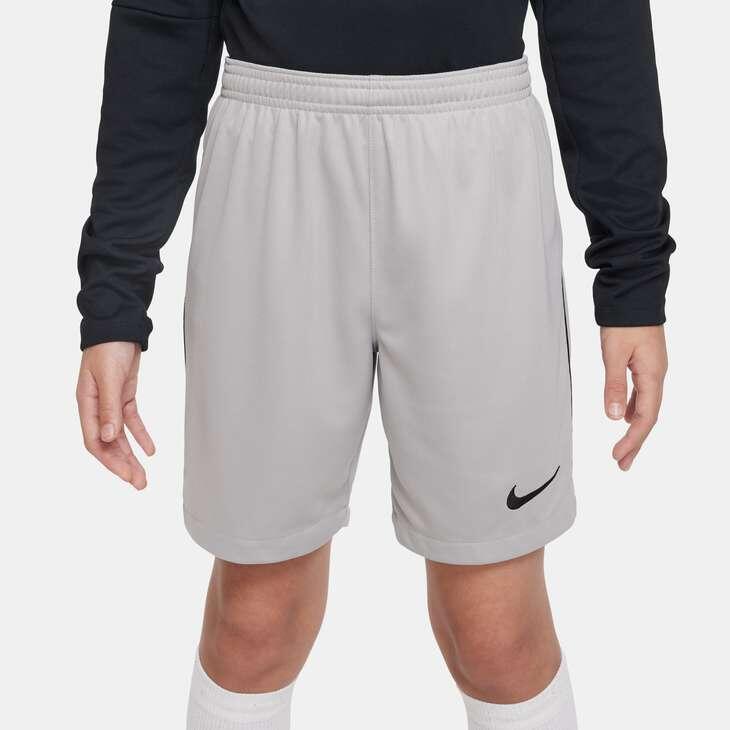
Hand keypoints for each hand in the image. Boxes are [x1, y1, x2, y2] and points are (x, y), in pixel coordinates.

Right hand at [76, 341, 154, 489]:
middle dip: (122, 465)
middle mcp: (96, 407)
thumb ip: (109, 408)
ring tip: (143, 475)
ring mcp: (110, 403)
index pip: (95, 441)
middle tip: (139, 483)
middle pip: (108, 444)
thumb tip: (110, 437)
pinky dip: (140, 435)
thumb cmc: (109, 347)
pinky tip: (150, 450)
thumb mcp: (109, 377)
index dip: (110, 460)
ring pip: (120, 436)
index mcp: (86, 404)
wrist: (119, 325)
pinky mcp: (123, 397)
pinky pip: (131, 421)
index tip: (126, 475)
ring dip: (131, 456)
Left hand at [601, 326, 666, 470]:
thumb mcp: (614, 353)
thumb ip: (614, 385)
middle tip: (622, 464)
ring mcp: (651, 370)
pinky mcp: (643, 363)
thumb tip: (613, 418)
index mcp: (652, 375)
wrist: (633, 294)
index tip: (618, 456)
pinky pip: (642, 394)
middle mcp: (656, 375)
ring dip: (634, 429)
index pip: (645, 417)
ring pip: (645, 407)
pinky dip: (632, 409)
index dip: (632, 440)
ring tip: (622, 448)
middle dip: (635, 442)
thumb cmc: (624, 321)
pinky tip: (623, 416)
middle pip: (648, 417)